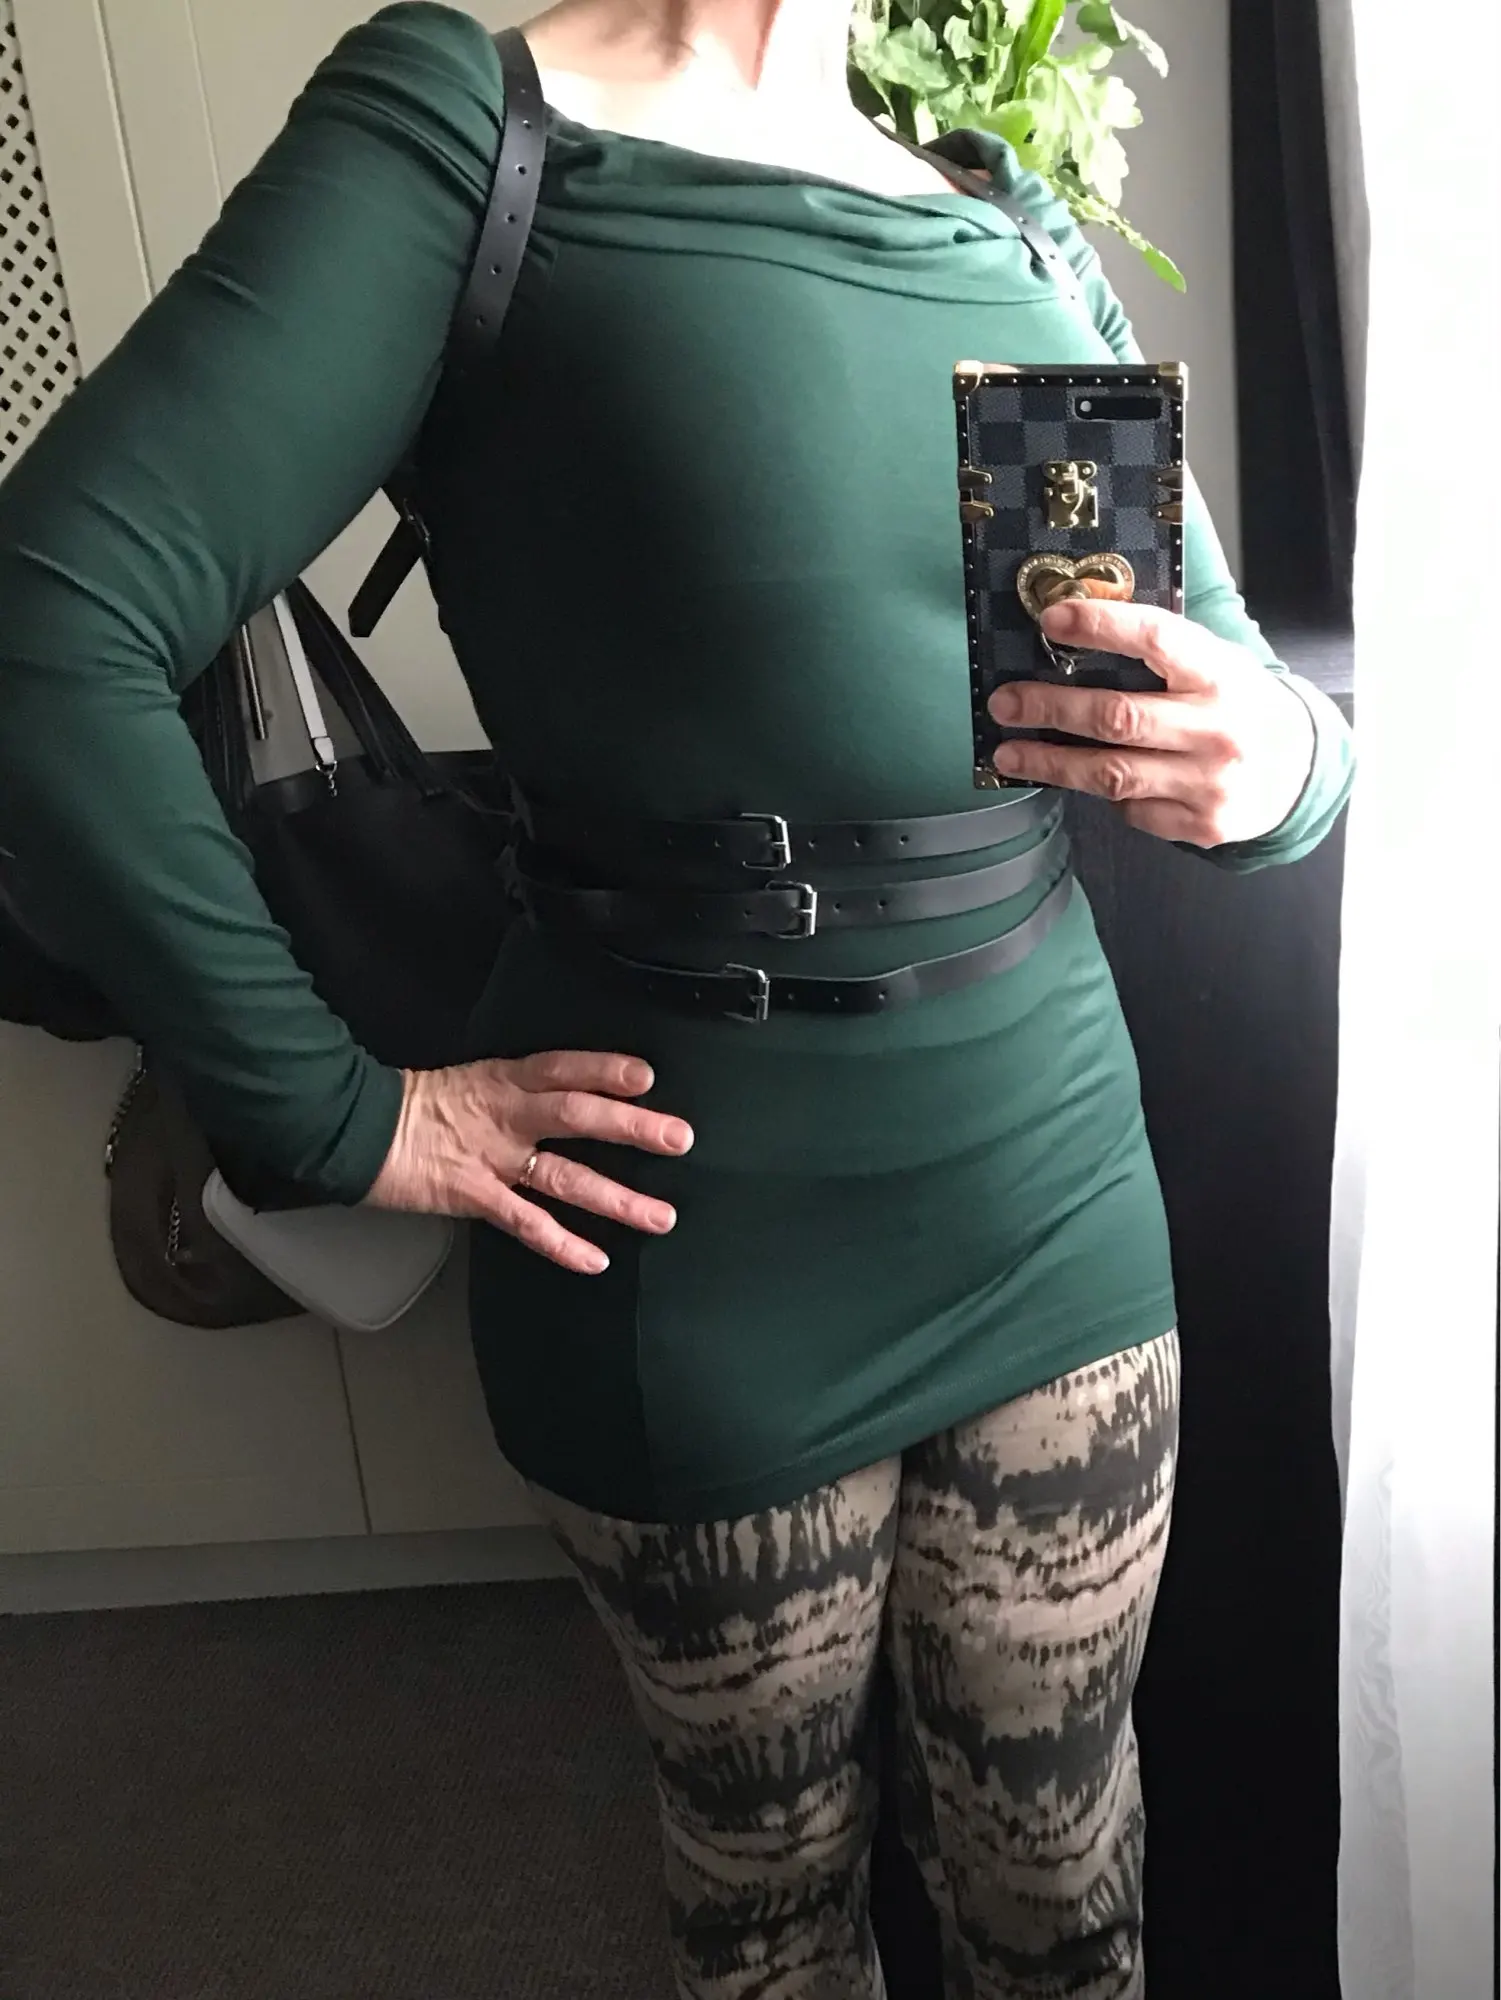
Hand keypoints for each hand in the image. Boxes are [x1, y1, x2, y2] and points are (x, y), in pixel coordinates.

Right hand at [364, 1052, 693, 1275]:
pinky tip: (595, 1259)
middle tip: (679, 1139)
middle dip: (631, 1127)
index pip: (563, 1068)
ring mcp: (492, 1157)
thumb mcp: (475, 1081)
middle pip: (577, 1115)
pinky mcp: (473, 1195)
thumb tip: (573, 1098)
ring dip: (617, 1197)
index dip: (605, 1070)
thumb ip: (522, 1092)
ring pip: (564, 1175)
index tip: (647, 1077)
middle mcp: (506, 1114)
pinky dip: (561, 1242)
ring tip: (660, 1216)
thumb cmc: (417, 1106)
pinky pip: (525, 1222)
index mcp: (505, 1079)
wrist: (358, 1129)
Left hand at [988, 599, 1315, 846]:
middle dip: (1051, 708)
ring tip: (1010, 752)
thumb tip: (1071, 629)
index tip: (1052, 619)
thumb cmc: (1237, 705)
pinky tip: (1085, 780)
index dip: (1101, 626)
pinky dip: (1105, 794)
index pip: (1157, 638)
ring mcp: (1211, 783)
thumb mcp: (1215, 664)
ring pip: (1112, 774)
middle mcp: (1218, 729)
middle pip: (1118, 717)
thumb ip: (1161, 652)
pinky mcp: (1202, 825)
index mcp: (1221, 674)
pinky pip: (1132, 809)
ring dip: (1052, 762)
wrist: (1298, 770)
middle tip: (1005, 703)